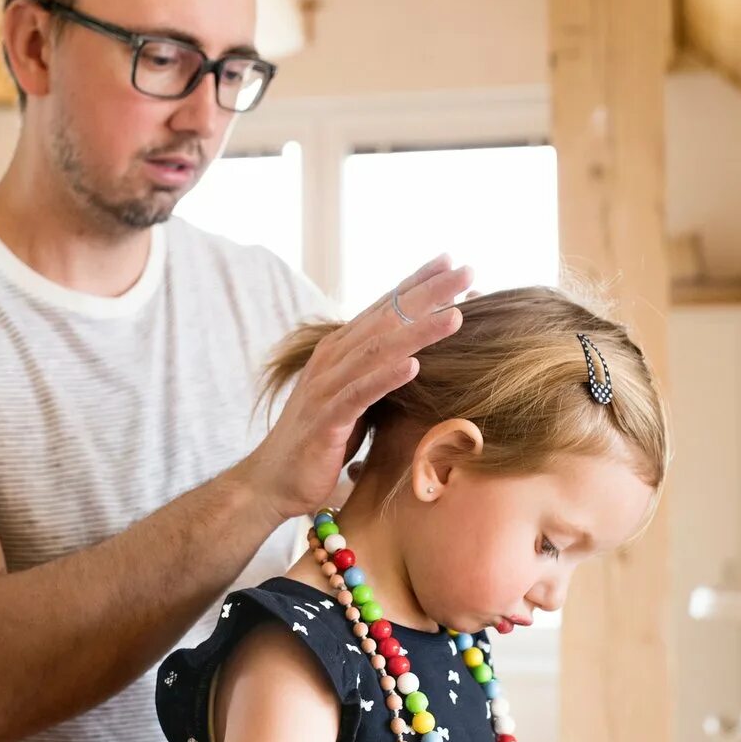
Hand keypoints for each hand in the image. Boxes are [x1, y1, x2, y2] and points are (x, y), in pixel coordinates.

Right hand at [242, 255, 473, 522]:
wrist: (272, 480)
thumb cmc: (322, 439)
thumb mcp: (355, 397)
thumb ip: (377, 371)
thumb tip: (419, 355)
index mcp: (340, 349)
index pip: (384, 307)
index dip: (417, 283)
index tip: (453, 262)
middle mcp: (332, 359)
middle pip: (386, 318)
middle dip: (429, 294)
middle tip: (468, 271)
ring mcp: (326, 387)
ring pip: (377, 351)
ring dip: (418, 331)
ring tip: (456, 315)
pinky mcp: (325, 421)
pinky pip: (358, 394)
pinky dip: (386, 378)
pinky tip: (414, 366)